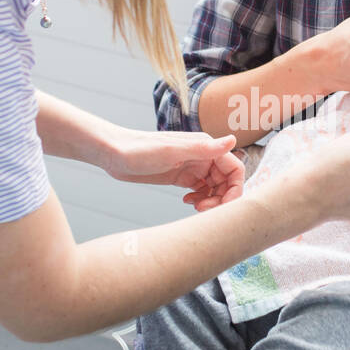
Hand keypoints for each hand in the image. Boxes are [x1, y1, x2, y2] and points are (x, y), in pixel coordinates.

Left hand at [102, 127, 243, 211]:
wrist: (114, 154)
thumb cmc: (139, 149)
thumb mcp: (172, 151)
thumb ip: (203, 148)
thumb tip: (233, 140)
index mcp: (205, 147)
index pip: (235, 169)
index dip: (234, 189)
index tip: (222, 205)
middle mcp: (202, 156)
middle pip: (227, 182)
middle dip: (221, 198)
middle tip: (203, 209)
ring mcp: (192, 167)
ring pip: (215, 188)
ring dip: (211, 201)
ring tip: (195, 207)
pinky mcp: (182, 177)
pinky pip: (201, 190)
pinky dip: (200, 199)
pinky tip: (186, 202)